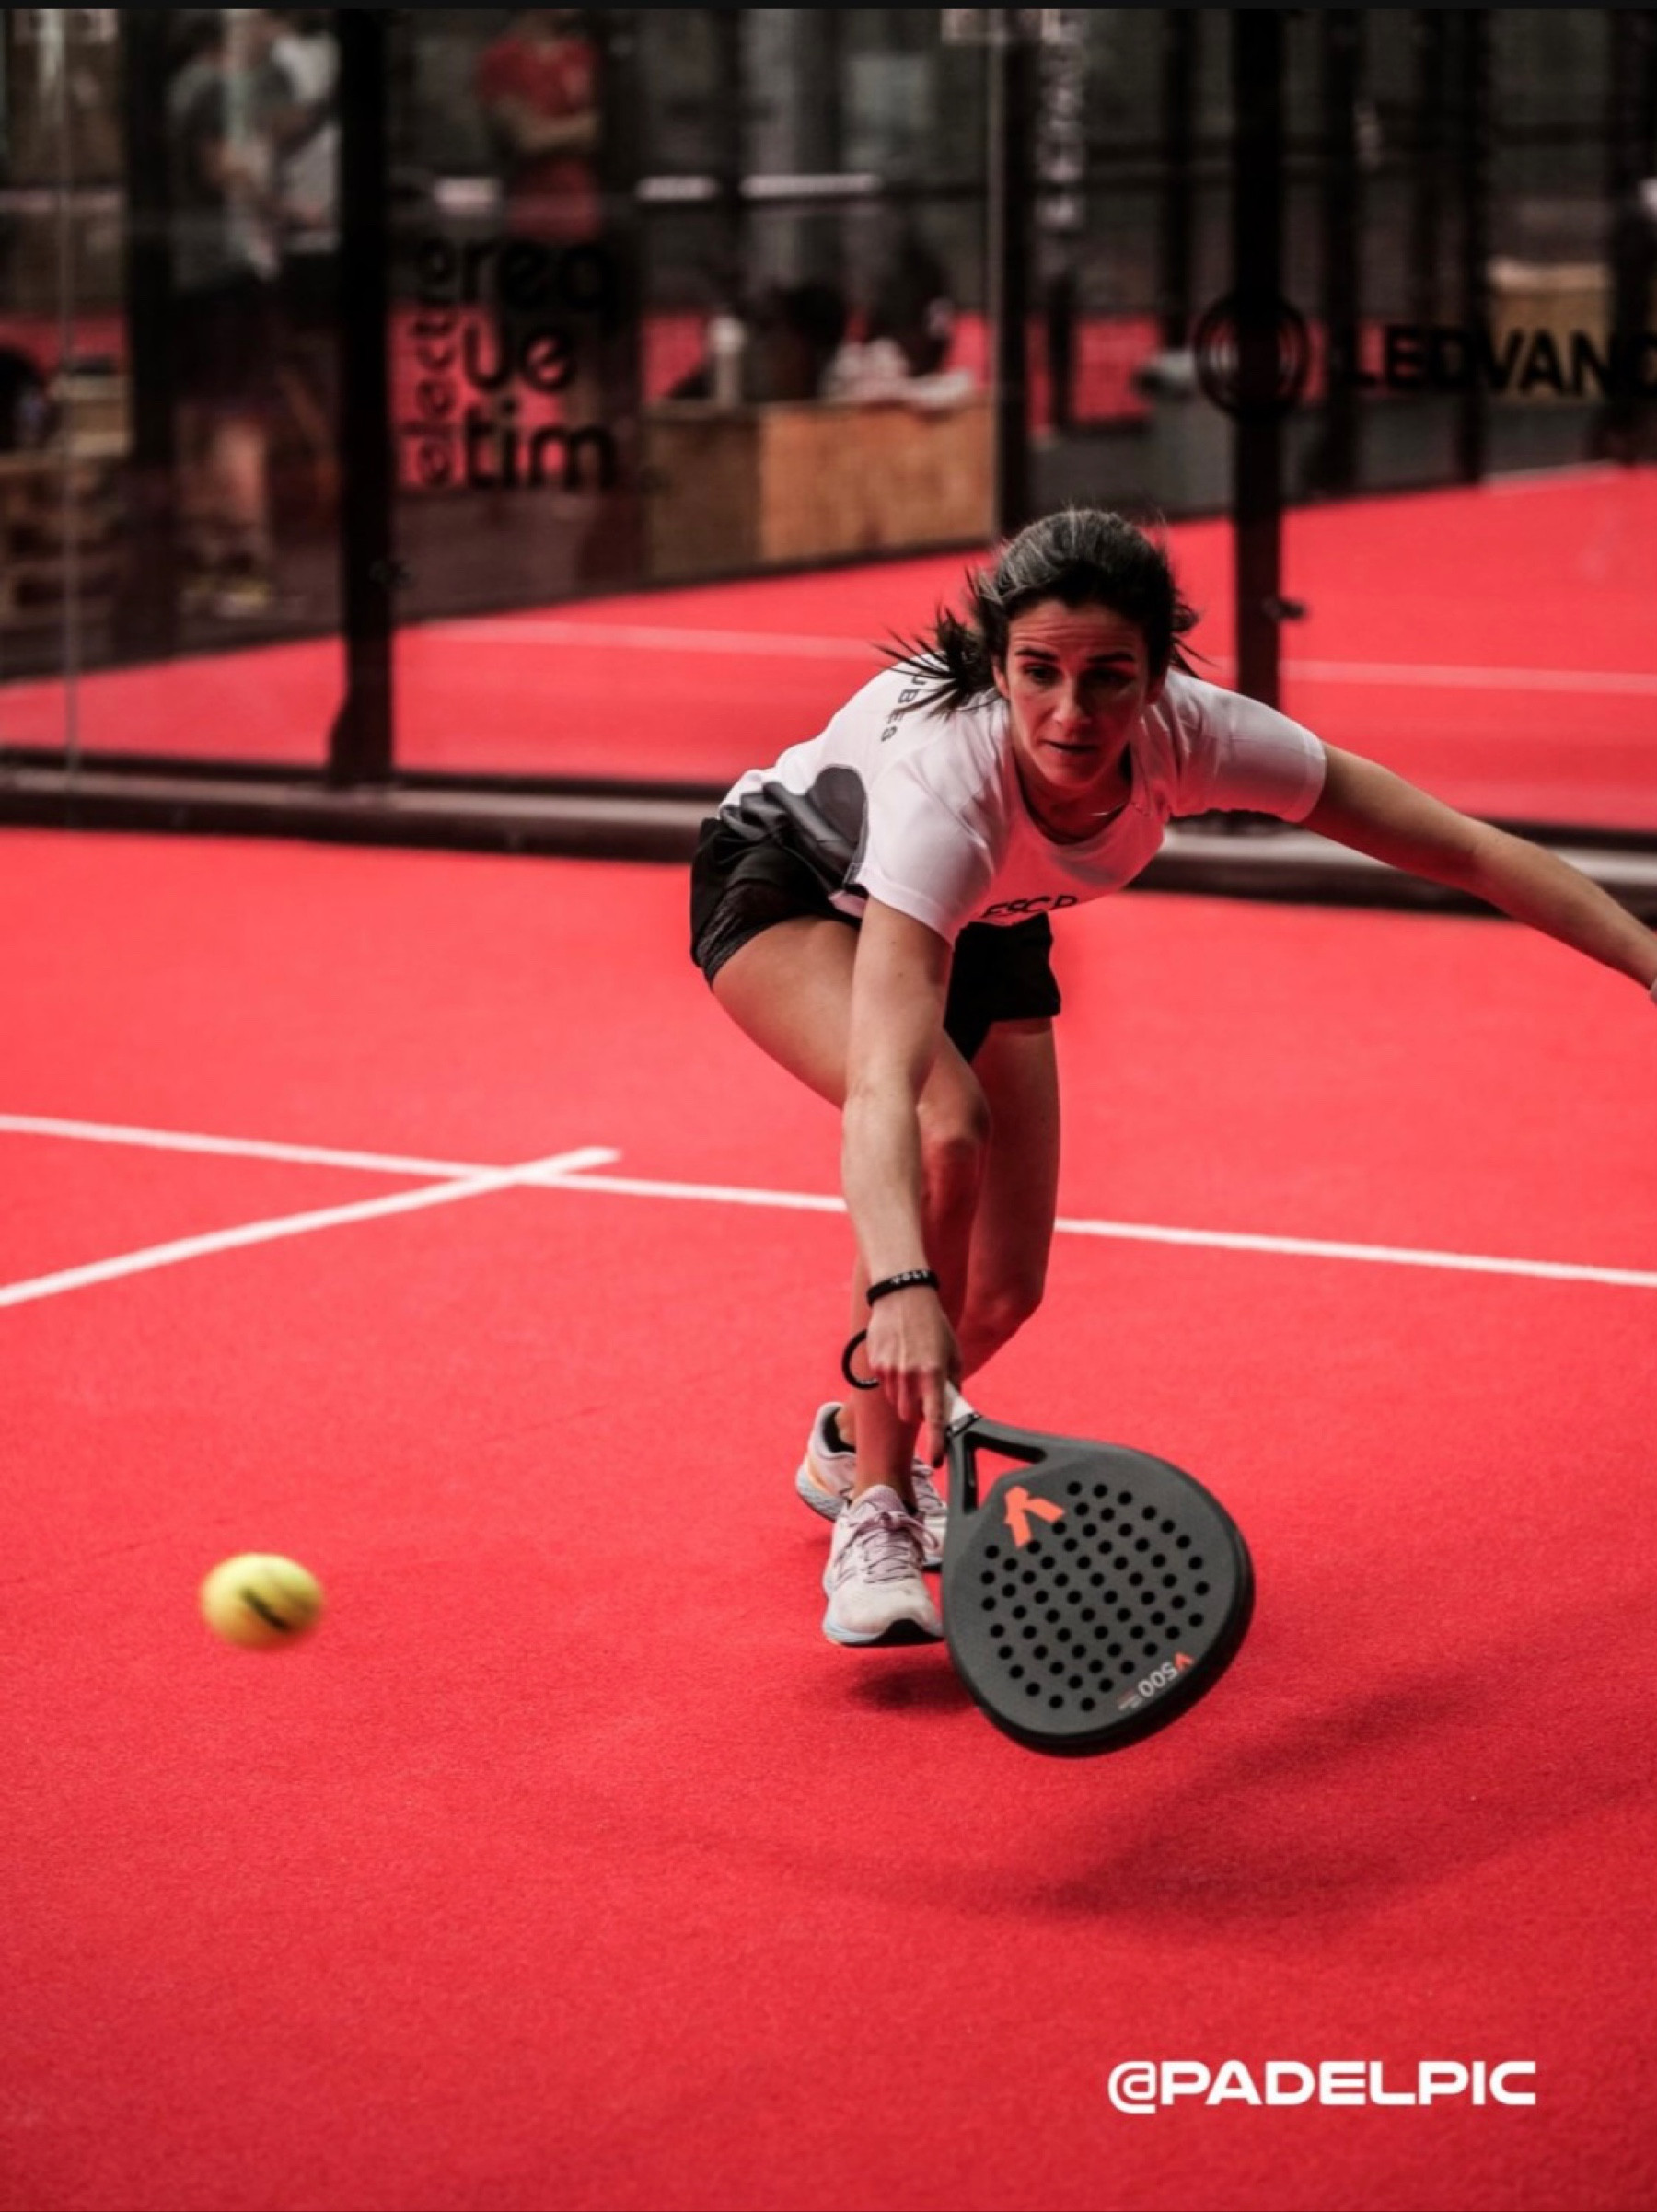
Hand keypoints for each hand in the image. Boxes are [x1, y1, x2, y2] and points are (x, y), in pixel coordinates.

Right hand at [864, 1288, 959, 1467]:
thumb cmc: (933, 1324)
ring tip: (912, 1366)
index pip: (936, 1418)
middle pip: (911, 1416)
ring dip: (905, 1395)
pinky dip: (893, 1380)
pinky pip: (885, 1386)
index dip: (936, 1442)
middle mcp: (910, 1376)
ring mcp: (889, 1372)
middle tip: (925, 1392)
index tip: (936, 1460)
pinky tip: (899, 1357)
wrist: (902, 1296)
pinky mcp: (876, 1365)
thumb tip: (950, 1407)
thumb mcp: (952, 1351)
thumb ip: (951, 1381)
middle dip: (919, 1411)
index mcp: (934, 1373)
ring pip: (897, 1402)